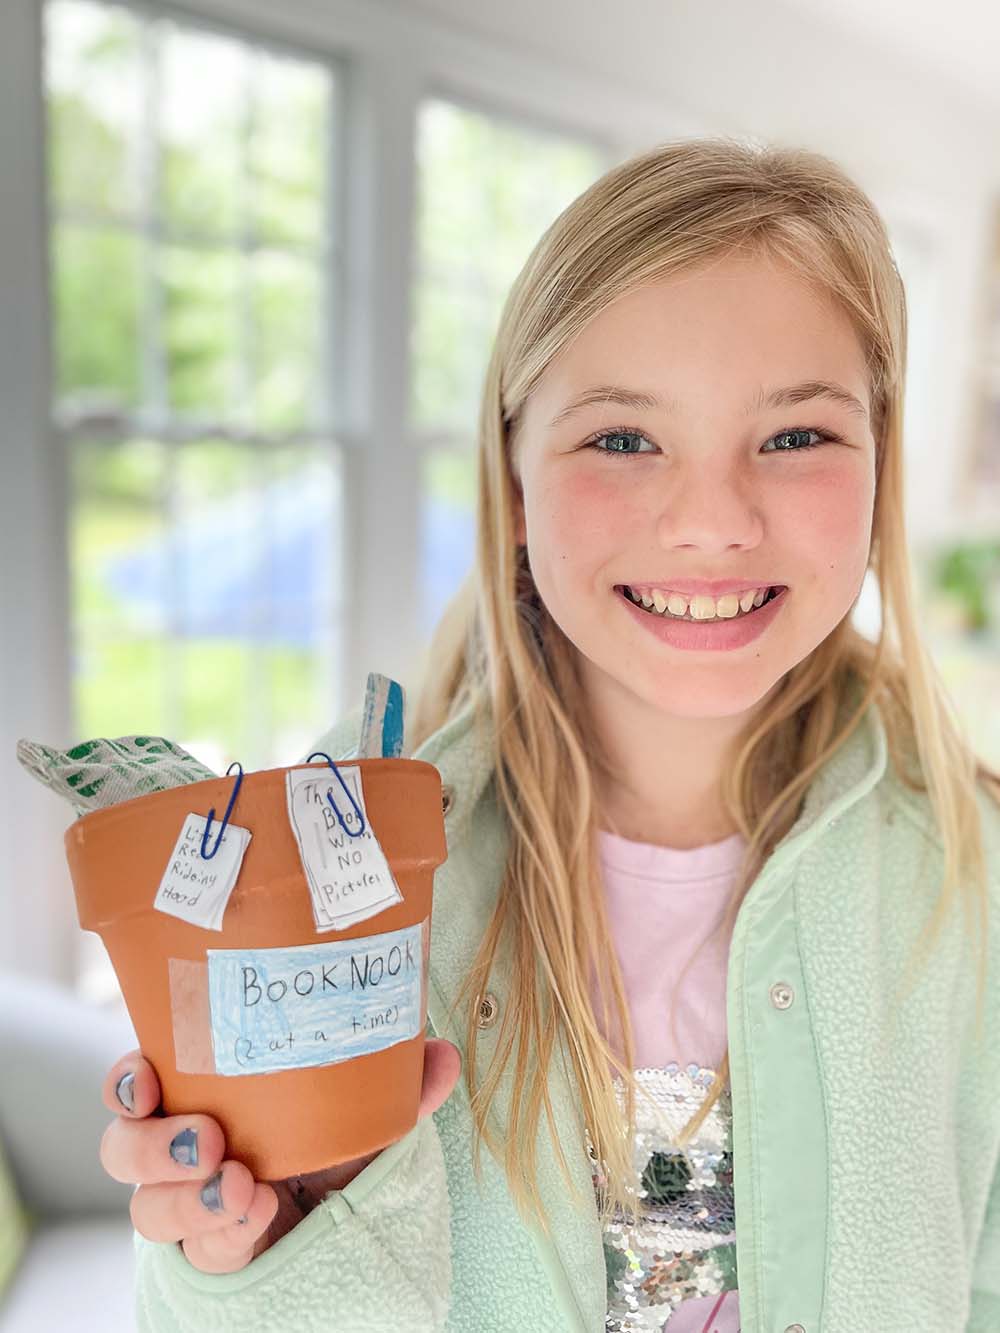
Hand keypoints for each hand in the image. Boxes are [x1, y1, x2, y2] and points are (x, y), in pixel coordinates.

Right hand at [99, 1039, 462, 1273]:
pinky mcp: (213, 1255)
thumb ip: (398, 1083)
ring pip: (149, 1210)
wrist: (351, 1220)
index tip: (149, 1075)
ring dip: (189, 1198)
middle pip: (123, 1151)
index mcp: (203, 1096)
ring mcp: (192, 1209)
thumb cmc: (339, 1141)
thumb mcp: (365, 1107)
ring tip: (243, 1188)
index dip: (128, 1080)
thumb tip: (441, 1055)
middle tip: (208, 1139)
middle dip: (153, 1145)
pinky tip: (257, 1218)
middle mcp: (182, 1152)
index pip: (137, 1086)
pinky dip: (225, 1234)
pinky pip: (198, 1252)